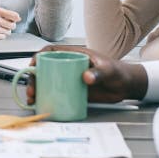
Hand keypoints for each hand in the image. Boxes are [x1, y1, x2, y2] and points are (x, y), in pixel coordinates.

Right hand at [0, 7, 21, 39]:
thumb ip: (4, 14)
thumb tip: (17, 18)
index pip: (13, 15)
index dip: (16, 18)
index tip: (17, 19)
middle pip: (12, 25)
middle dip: (10, 26)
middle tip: (5, 25)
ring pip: (8, 32)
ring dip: (5, 31)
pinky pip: (2, 37)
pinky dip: (0, 35)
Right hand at [26, 45, 146, 103]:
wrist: (126, 86)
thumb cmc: (118, 72)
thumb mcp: (109, 70)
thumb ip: (99, 72)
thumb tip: (86, 77)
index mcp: (74, 54)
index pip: (50, 52)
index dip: (38, 57)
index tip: (33, 66)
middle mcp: (68, 66)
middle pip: (44, 69)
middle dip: (33, 78)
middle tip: (32, 90)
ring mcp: (69, 79)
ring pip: (47, 82)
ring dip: (37, 89)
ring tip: (33, 99)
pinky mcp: (72, 91)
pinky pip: (56, 93)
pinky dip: (47, 98)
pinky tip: (42, 105)